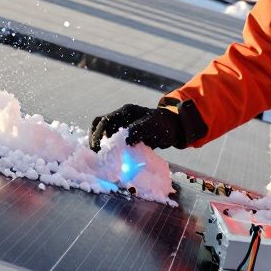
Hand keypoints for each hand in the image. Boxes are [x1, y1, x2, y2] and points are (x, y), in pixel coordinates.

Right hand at [89, 100, 207, 151]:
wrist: (174, 128)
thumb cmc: (164, 124)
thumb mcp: (153, 125)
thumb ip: (139, 130)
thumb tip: (126, 140)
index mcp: (125, 112)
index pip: (104, 121)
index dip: (99, 134)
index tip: (99, 149)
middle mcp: (121, 118)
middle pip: (100, 125)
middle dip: (95, 139)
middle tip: (97, 154)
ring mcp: (123, 126)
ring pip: (104, 133)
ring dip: (101, 144)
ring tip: (102, 157)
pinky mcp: (126, 136)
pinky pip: (113, 141)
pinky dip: (110, 149)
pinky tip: (111, 159)